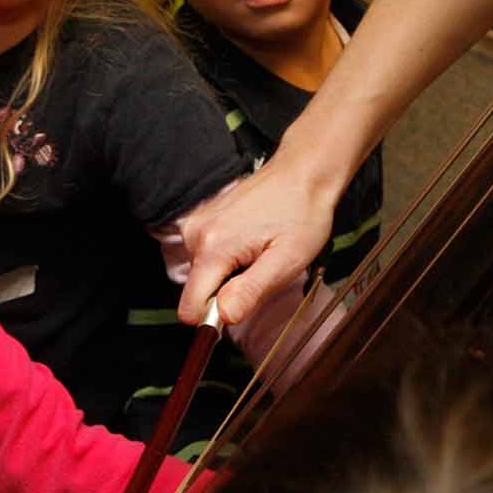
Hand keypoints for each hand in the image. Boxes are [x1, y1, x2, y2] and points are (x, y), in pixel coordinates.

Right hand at [176, 153, 335, 326]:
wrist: (302, 174)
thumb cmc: (302, 214)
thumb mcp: (287, 260)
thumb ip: (252, 290)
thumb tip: (223, 317)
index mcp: (213, 248)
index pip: (190, 307)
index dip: (215, 318)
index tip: (243, 306)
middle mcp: (196, 234)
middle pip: (197, 291)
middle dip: (227, 291)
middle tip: (261, 270)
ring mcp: (196, 224)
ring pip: (202, 274)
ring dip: (229, 273)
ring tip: (259, 251)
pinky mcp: (201, 219)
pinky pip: (206, 255)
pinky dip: (227, 257)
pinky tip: (250, 240)